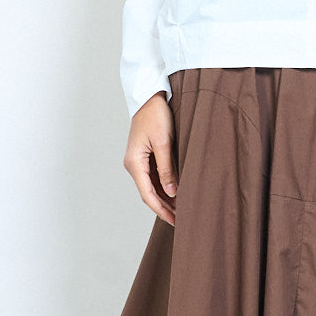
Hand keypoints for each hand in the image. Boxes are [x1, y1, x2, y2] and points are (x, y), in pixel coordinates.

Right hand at [123, 91, 178, 225]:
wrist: (150, 94)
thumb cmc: (156, 114)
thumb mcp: (164, 142)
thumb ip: (167, 168)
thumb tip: (172, 192)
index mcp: (134, 163)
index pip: (147, 194)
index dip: (161, 210)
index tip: (174, 221)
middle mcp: (134, 164)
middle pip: (149, 192)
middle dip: (164, 206)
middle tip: (181, 219)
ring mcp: (138, 159)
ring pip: (152, 185)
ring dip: (165, 197)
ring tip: (181, 208)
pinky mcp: (145, 154)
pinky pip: (154, 175)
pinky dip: (164, 185)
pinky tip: (176, 191)